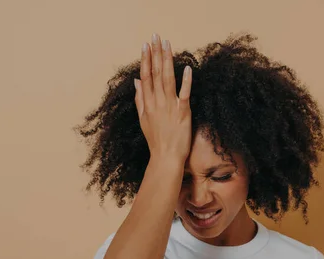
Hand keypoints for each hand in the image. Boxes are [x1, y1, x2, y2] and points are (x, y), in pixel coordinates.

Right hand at [134, 33, 192, 163]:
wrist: (166, 158)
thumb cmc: (156, 140)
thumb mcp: (143, 119)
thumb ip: (140, 99)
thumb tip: (136, 81)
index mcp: (148, 103)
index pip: (145, 76)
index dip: (145, 59)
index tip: (145, 45)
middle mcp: (157, 102)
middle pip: (155, 73)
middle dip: (155, 53)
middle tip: (156, 36)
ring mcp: (170, 106)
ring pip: (168, 78)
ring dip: (167, 60)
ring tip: (167, 44)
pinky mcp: (183, 112)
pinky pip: (184, 93)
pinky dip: (186, 80)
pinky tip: (187, 67)